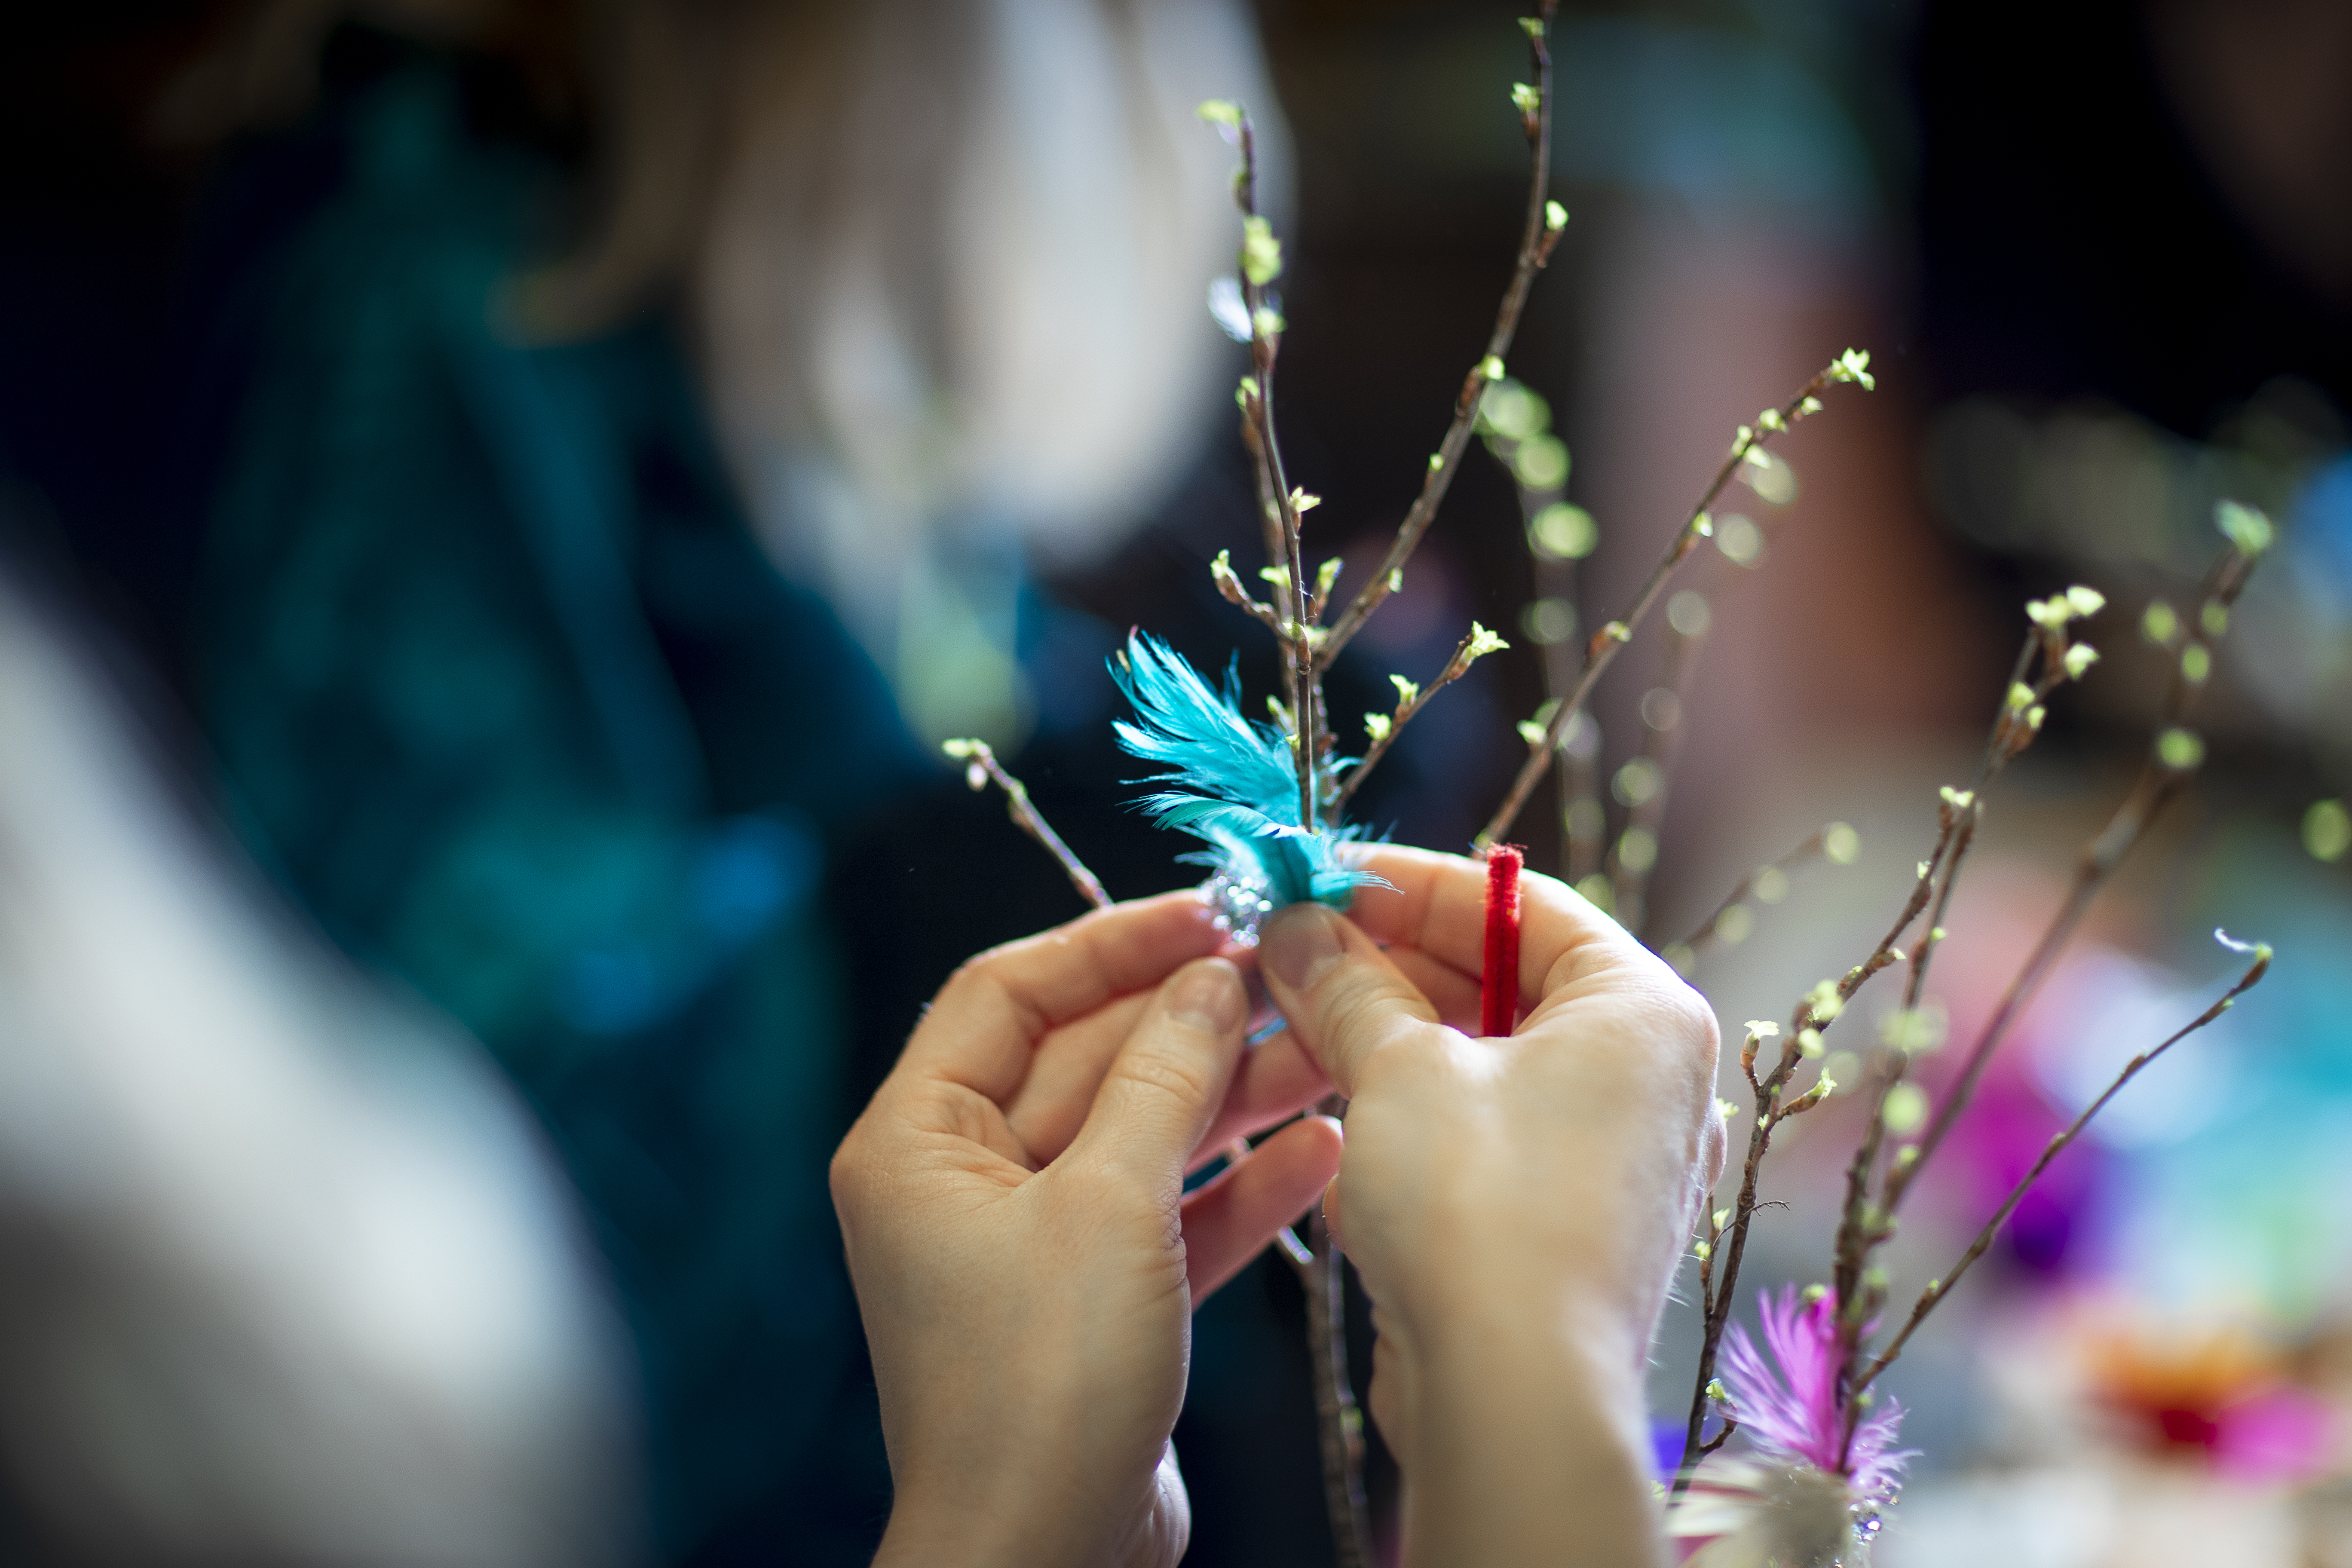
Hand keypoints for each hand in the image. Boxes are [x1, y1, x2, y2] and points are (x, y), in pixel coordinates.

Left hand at [832, 891, 1344, 1567]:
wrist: (1042, 1562)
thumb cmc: (1042, 1384)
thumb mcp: (1109, 1204)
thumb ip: (1162, 1079)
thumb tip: (1207, 975)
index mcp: (919, 1140)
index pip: (1008, 992)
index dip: (1109, 945)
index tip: (1209, 913)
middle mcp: (964, 1181)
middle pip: (1087, 1060)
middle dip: (1193, 1023)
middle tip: (1296, 980)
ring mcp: (1031, 1244)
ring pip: (1140, 1136)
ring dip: (1234, 1098)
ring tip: (1333, 1053)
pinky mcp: (1095, 1303)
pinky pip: (1168, 1216)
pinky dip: (1239, 1187)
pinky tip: (1320, 1152)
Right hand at [1258, 846, 1723, 1565]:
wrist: (1514, 1400)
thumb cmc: (1479, 1212)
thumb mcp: (1395, 1069)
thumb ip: (1344, 984)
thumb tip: (1296, 927)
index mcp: (1643, 1011)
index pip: (1522, 904)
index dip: (1410, 885)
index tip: (1318, 882)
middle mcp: (1652, 1080)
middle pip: (1505, 984)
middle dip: (1388, 971)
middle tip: (1289, 958)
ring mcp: (1619, 1161)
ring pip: (1487, 1068)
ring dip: (1390, 1049)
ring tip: (1300, 1038)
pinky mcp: (1573, 1228)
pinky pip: (1489, 1143)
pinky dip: (1416, 1126)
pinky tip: (1346, 1139)